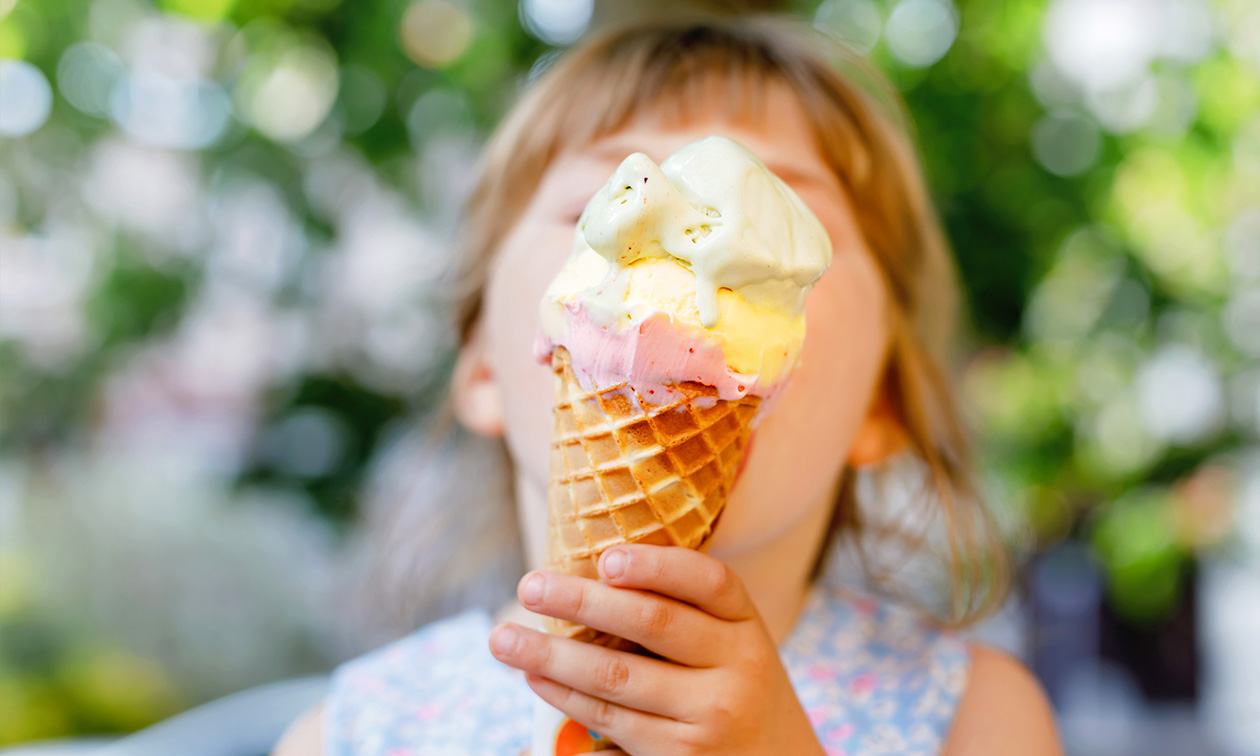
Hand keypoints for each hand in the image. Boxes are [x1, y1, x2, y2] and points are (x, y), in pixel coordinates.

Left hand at [488, 545, 824, 755]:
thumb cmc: (728, 686)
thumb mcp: (727, 643)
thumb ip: (682, 611)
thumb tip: (588, 574)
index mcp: (746, 624)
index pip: (708, 581)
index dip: (656, 566)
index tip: (605, 559)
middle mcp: (738, 666)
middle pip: (653, 622)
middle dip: (582, 601)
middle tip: (529, 586)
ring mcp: (711, 716)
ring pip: (616, 677)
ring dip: (551, 656)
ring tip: (504, 639)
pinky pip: (610, 721)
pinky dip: (565, 697)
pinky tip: (536, 679)